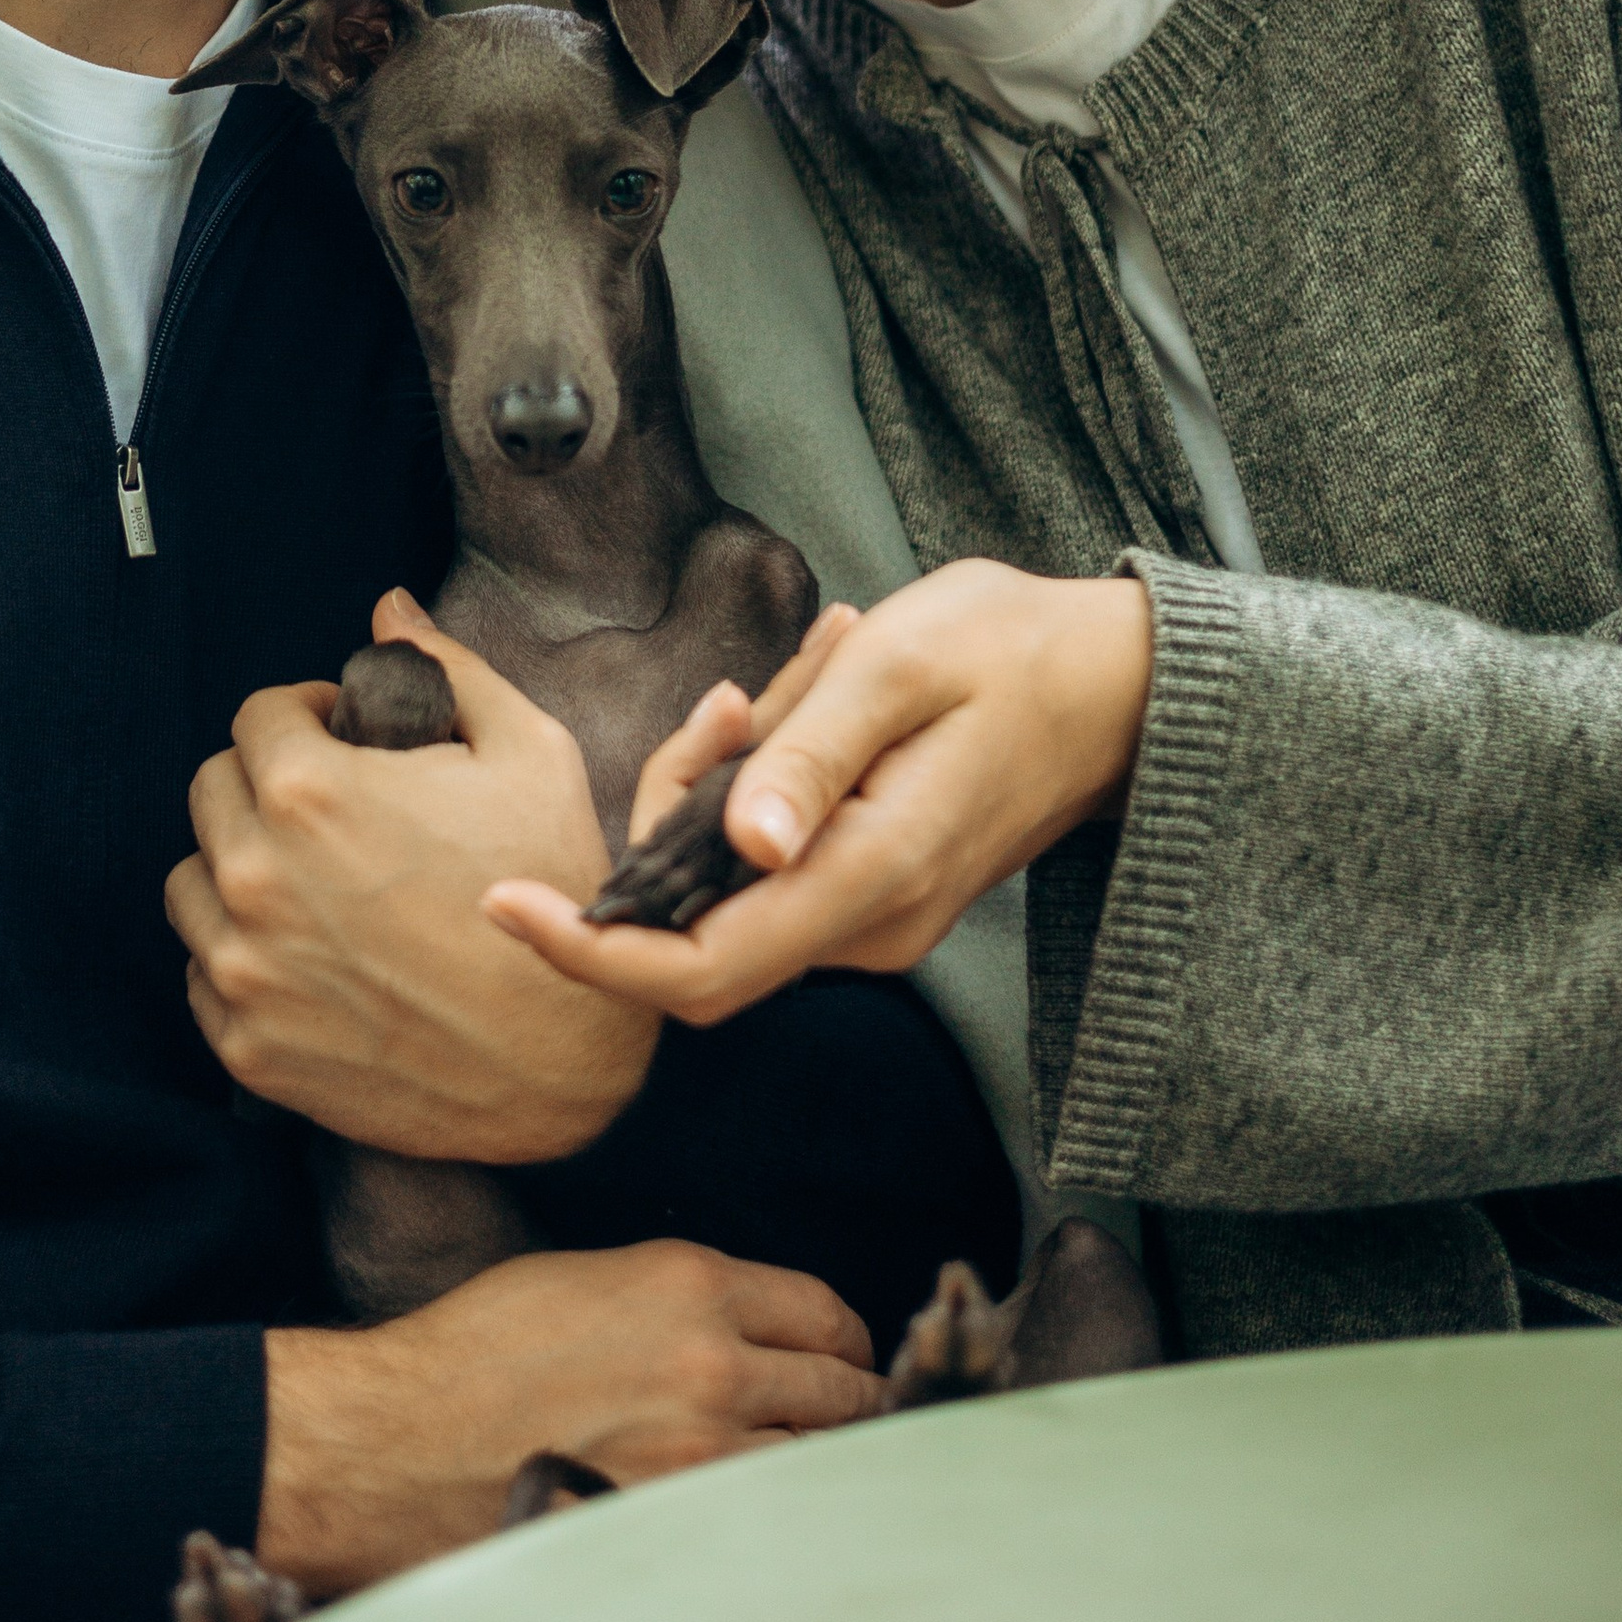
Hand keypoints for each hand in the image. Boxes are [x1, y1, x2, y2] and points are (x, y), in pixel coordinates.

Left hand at [168, 596, 656, 1164]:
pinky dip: (244, 955)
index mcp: (309, 792)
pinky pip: (203, 974)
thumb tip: (388, 607)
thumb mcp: (529, 753)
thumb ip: (449, 669)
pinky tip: (315, 955)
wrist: (566, 1066)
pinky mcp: (246, 1046)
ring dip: (241, 867)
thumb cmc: (552, 890)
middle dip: (268, 782)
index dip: (309, 715)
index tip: (347, 736)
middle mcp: (254, 877)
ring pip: (194, 881)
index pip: (258, 715)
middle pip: (214, 790)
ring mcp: (243, 969)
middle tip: (334, 808)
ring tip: (316, 882)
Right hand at [259, 1239, 882, 1595]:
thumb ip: (680, 1298)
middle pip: (842, 1393)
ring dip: (814, 1472)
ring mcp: (704, 1456)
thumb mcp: (589, 1279)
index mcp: (691, 1284)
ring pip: (815, 1467)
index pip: (823, 1313)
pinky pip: (763, 1526)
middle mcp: (715, 1363)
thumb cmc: (477, 1350)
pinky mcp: (680, 1527)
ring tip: (800, 1478)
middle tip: (843, 1424)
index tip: (840, 1358)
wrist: (405, 1438)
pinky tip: (754, 1523)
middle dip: (848, 1407)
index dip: (842, 1341)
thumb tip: (746, 1328)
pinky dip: (770, 1523)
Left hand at [485, 560, 1153, 1028]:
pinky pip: (766, 867)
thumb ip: (810, 756)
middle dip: (658, 832)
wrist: (1119, 686)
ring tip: (783, 693)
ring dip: (711, 797)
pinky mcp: (872, 891)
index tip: (501, 900)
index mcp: (873, 878)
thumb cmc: (1011, 653)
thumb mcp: (898, 666)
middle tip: (729, 707)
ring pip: (727, 892)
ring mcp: (874, 918)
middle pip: (695, 932)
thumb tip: (736, 848)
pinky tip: (796, 714)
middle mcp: (869, 925)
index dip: (589, 951)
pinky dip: (747, 796)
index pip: (701, 969)